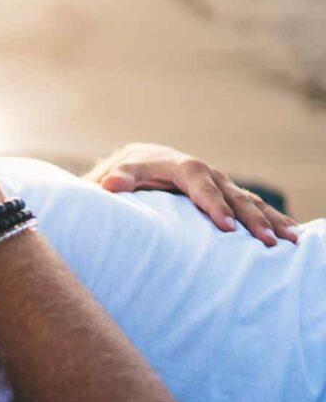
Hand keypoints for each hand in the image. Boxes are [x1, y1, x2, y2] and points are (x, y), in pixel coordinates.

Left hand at [84, 143, 297, 245]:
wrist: (146, 159)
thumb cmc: (131, 171)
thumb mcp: (122, 172)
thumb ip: (119, 178)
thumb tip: (108, 184)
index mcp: (184, 167)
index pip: (201, 185)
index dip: (214, 205)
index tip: (226, 226)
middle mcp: (209, 174)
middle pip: (234, 196)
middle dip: (252, 219)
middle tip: (268, 241)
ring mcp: (222, 184)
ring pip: (251, 202)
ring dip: (271, 220)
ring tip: (291, 240)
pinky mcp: (227, 194)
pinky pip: (253, 206)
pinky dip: (273, 218)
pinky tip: (291, 233)